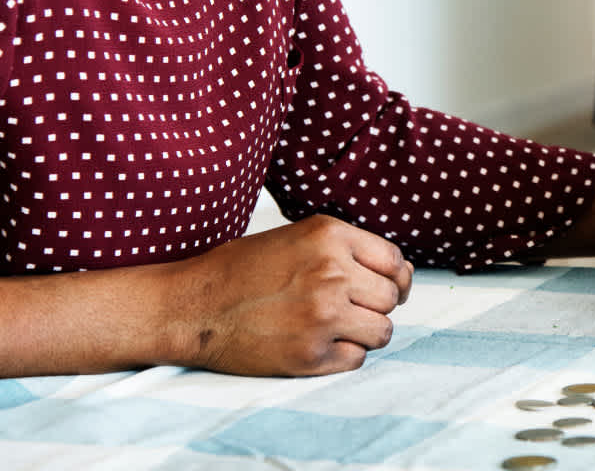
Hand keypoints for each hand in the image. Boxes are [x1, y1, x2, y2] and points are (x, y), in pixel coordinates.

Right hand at [174, 214, 413, 376]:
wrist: (192, 306)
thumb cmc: (242, 269)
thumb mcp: (297, 237)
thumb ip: (347, 250)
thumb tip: (401, 274)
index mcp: (330, 235)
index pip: (395, 261)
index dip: (393, 277)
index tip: (382, 286)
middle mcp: (332, 272)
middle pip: (392, 298)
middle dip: (375, 305)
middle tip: (346, 308)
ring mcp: (323, 315)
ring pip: (382, 331)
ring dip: (364, 332)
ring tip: (332, 326)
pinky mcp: (310, 354)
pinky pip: (357, 358)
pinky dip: (343, 355)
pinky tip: (315, 343)